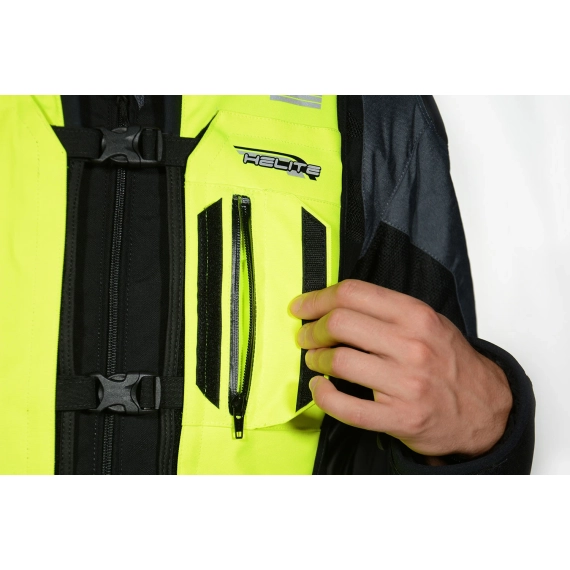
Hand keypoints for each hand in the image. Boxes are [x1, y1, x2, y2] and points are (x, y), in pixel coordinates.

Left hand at [289, 280, 512, 459]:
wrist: (485, 410)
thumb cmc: (449, 363)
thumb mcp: (428, 323)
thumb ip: (386, 311)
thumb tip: (333, 305)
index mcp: (416, 315)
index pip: (352, 294)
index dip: (317, 298)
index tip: (301, 306)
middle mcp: (412, 345)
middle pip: (339, 323)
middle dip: (312, 329)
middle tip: (306, 336)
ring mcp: (407, 383)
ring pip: (340, 362)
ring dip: (315, 359)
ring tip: (314, 360)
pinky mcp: (401, 418)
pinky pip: (347, 408)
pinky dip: (323, 396)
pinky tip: (319, 388)